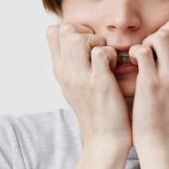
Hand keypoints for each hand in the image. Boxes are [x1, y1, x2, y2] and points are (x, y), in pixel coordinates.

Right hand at [46, 22, 132, 150]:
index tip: (88, 42)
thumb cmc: (96, 112)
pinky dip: (111, 55)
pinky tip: (115, 67)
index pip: (53, 32)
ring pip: (78, 38)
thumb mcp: (75, 86)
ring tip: (106, 58)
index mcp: (59, 71)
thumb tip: (75, 40)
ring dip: (97, 41)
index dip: (73, 28)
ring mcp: (81, 78)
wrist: (104, 140)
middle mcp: (66, 73)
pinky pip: (101, 52)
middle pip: (66, 30)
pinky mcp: (99, 84)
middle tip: (99, 48)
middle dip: (86, 32)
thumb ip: (73, 64)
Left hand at [128, 16, 168, 148]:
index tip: (163, 43)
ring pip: (159, 35)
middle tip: (150, 50)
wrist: (162, 141)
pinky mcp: (151, 83)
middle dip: (158, 32)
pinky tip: (133, 64)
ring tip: (141, 58)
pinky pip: (141, 51)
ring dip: (146, 42)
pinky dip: (133, 53)